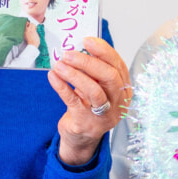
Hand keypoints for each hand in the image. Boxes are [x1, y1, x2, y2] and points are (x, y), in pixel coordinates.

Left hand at [48, 37, 130, 165]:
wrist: (81, 138)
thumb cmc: (89, 107)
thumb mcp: (97, 87)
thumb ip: (94, 71)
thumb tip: (79, 48)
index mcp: (124, 89)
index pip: (118, 65)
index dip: (104, 51)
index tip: (87, 40)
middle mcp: (118, 102)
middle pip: (109, 77)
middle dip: (88, 62)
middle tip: (69, 53)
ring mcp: (104, 115)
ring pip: (94, 90)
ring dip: (75, 74)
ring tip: (59, 64)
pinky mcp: (86, 123)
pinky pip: (74, 102)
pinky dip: (62, 87)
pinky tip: (53, 77)